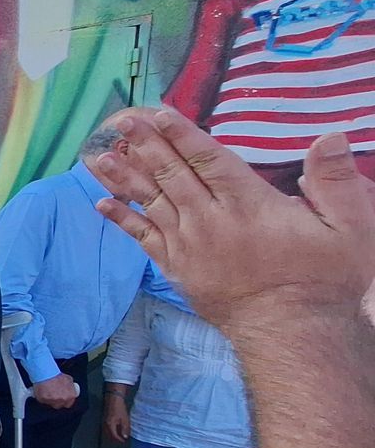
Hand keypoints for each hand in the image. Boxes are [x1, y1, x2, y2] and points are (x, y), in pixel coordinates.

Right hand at [32, 373, 78, 410]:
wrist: (46, 372)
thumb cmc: (57, 375)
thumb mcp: (68, 380)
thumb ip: (70, 388)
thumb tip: (70, 389)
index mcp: (70, 396)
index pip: (68, 404)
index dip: (64, 401)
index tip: (61, 398)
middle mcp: (62, 400)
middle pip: (58, 405)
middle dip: (56, 401)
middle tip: (53, 394)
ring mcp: (52, 401)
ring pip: (50, 403)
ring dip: (48, 399)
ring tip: (46, 391)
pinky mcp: (43, 400)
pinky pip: (42, 401)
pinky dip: (41, 397)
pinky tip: (41, 391)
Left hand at [95, 110, 374, 336]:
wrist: (291, 333)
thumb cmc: (322, 280)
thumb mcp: (348, 230)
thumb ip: (337, 183)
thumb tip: (330, 138)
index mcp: (249, 205)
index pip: (210, 160)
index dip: (183, 135)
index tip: (160, 114)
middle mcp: (211, 221)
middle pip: (173, 175)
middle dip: (146, 145)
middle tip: (122, 122)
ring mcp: (189, 246)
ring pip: (151, 203)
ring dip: (124, 177)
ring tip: (99, 155)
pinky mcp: (177, 269)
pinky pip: (143, 239)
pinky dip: (122, 219)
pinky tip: (101, 203)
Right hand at [102, 393, 131, 442]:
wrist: (114, 399)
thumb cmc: (120, 409)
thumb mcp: (124, 419)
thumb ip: (125, 429)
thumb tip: (125, 437)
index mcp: (110, 425)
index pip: (114, 436)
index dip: (119, 439)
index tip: (124, 441)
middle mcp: (106, 424)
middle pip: (109, 435)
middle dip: (115, 438)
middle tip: (122, 440)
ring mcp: (105, 421)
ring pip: (108, 432)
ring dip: (113, 435)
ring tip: (119, 436)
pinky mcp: (106, 418)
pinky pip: (107, 428)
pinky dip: (112, 431)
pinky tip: (116, 429)